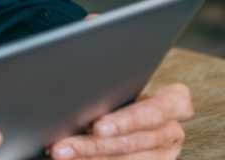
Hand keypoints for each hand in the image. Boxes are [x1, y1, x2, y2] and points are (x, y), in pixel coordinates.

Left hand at [47, 84, 192, 159]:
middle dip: (95, 145)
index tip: (97, 127)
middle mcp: (172, 130)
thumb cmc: (123, 89)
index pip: (154, 112)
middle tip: (63, 147)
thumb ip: (111, 90)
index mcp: (174, 102)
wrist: (135, 109)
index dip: (126, 121)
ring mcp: (165, 154)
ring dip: (90, 158)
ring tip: (61, 154)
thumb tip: (71, 96)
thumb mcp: (124, 83)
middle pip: (134, 142)